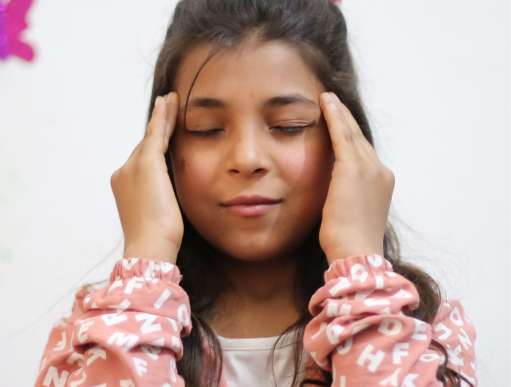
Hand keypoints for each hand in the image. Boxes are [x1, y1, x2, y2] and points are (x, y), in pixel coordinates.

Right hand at [110, 92, 182, 262]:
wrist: (151, 245)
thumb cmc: (158, 238)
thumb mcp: (158, 213)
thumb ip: (161, 196)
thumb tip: (171, 193)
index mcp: (125, 185)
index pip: (144, 159)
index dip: (155, 144)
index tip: (164, 132)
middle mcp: (124, 172)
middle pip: (146, 144)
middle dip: (157, 125)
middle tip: (165, 106)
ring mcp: (133, 166)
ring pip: (151, 136)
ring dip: (161, 116)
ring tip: (170, 99)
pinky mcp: (147, 163)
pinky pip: (156, 133)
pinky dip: (162, 117)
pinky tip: (168, 103)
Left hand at [318, 92, 394, 262]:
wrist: (355, 252)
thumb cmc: (349, 241)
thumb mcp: (353, 213)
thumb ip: (348, 195)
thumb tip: (336, 191)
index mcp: (381, 183)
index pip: (363, 153)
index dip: (351, 136)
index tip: (341, 124)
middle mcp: (380, 171)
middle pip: (359, 139)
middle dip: (346, 120)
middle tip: (334, 102)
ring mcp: (370, 169)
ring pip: (351, 133)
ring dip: (339, 113)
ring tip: (328, 98)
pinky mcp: (353, 169)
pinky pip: (342, 136)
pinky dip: (334, 117)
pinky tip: (326, 102)